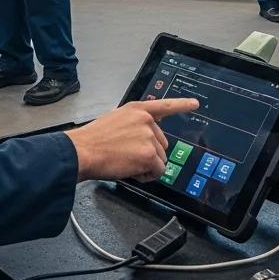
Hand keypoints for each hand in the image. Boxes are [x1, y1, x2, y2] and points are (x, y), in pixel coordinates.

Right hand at [66, 98, 199, 181]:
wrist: (83, 151)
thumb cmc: (93, 140)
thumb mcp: (115, 120)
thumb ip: (133, 125)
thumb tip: (145, 140)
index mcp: (137, 109)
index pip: (164, 105)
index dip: (181, 104)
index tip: (195, 103)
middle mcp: (146, 120)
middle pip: (162, 143)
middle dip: (150, 154)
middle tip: (129, 158)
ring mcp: (149, 136)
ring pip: (161, 158)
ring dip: (148, 166)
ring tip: (127, 164)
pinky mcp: (149, 154)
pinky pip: (158, 171)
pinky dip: (148, 176)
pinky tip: (132, 172)